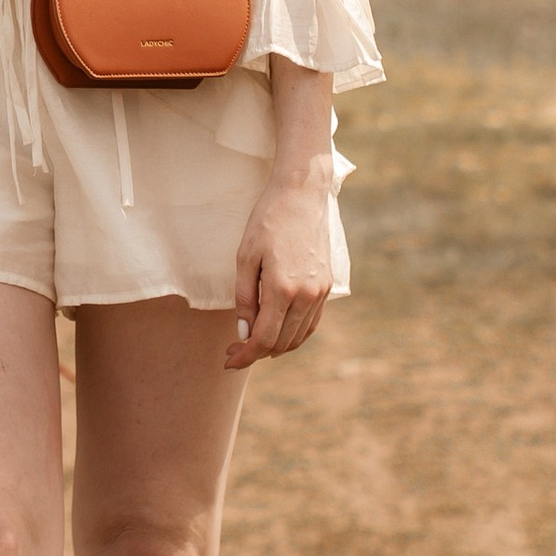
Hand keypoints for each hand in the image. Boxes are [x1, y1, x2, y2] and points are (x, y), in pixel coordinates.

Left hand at [224, 58, 337, 368]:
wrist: (302, 195)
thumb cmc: (268, 221)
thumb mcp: (245, 257)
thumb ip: (244, 299)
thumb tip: (244, 334)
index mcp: (283, 289)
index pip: (264, 339)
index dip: (245, 355)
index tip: (228, 360)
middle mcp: (307, 296)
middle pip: (281, 343)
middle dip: (256, 352)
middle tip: (233, 350)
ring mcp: (320, 293)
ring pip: (298, 337)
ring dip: (275, 346)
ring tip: (251, 342)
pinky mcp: (327, 287)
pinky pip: (310, 324)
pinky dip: (293, 334)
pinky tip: (276, 330)